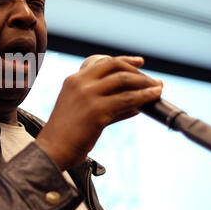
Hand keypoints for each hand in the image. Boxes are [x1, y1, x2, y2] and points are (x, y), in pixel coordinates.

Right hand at [35, 55, 162, 170]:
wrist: (52, 149)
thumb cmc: (66, 134)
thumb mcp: (81, 110)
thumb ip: (106, 103)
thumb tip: (134, 104)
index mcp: (74, 80)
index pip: (103, 62)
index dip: (125, 60)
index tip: (140, 62)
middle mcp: (80, 83)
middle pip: (115, 66)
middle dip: (138, 72)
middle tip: (152, 81)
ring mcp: (88, 95)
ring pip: (124, 81)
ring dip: (145, 84)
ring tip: (158, 89)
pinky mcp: (97, 111)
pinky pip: (127, 100)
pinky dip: (143, 97)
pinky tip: (152, 99)